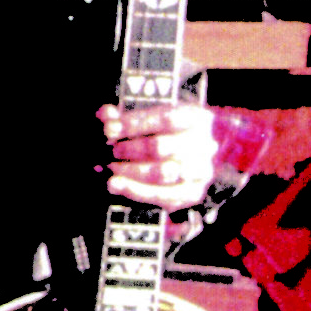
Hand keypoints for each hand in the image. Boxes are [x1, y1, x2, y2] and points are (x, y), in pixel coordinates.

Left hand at [99, 102, 221, 211]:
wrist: (192, 154)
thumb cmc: (166, 131)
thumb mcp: (152, 117)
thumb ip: (128, 116)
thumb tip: (106, 115)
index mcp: (197, 118)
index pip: (165, 119)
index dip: (134, 124)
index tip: (110, 129)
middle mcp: (204, 145)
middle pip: (161, 147)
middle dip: (129, 149)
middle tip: (110, 150)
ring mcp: (201, 171)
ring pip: (162, 173)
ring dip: (129, 170)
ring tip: (111, 166)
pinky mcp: (192, 193)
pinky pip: (161, 195)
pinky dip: (133, 190)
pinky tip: (115, 184)